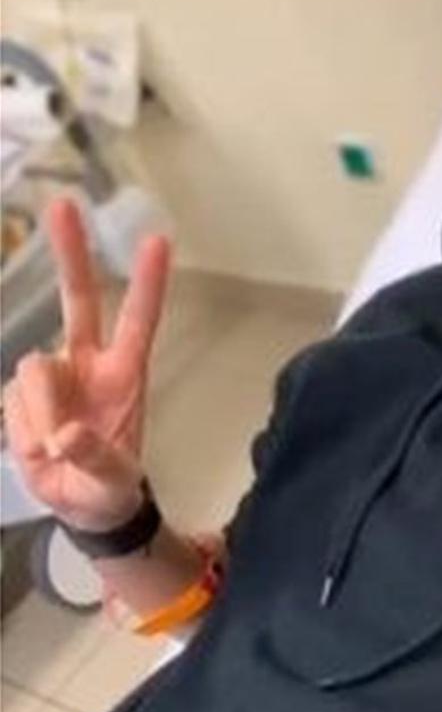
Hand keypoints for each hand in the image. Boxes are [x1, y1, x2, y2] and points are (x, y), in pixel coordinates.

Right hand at [3, 195, 171, 531]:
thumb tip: (66, 435)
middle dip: (69, 253)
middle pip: (77, 299)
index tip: (158, 241)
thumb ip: (95, 457)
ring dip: (39, 413)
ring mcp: (52, 377)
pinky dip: (22, 429)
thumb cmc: (110, 487)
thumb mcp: (113, 481)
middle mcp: (87, 364)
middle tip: (64, 203)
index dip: (147, 284)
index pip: (138, 321)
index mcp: (124, 375)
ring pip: (32, 369)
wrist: (82, 507)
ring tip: (54, 451)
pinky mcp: (21, 395)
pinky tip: (37, 448)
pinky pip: (13, 401)